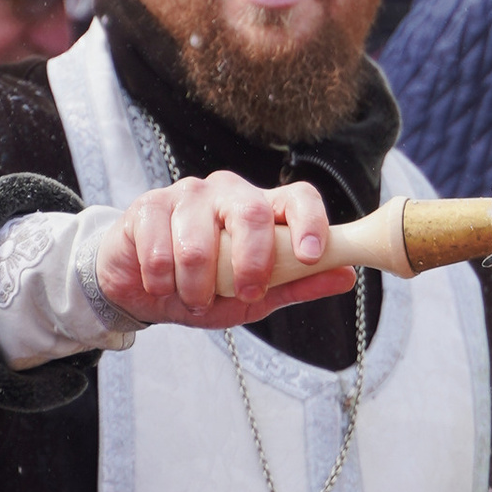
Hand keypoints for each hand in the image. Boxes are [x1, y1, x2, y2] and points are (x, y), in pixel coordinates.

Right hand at [90, 173, 351, 328]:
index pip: (297, 196)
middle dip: (251, 261)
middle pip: (251, 211)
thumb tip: (347, 276)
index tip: (311, 254)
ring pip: (199, 238)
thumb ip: (297, 284)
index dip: (310, 221)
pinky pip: (159, 246)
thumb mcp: (256, 296)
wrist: (144, 289)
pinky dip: (162, 279)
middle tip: (245, 294)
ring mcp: (187, 195)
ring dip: (197, 283)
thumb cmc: (206, 287)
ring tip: (194, 299)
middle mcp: (228, 192)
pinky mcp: (148, 206)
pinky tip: (161, 285)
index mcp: (262, 208)